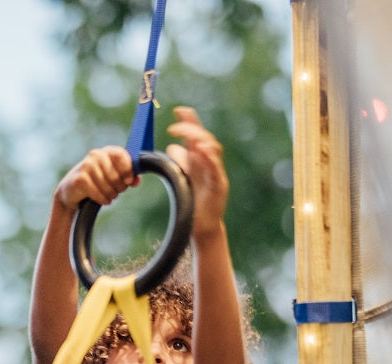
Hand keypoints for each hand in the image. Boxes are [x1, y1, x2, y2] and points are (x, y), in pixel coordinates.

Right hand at [54, 146, 139, 211]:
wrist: (72, 190)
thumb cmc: (97, 182)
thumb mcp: (114, 177)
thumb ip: (128, 176)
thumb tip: (136, 180)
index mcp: (107, 151)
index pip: (121, 155)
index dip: (128, 170)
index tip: (129, 181)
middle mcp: (96, 155)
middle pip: (116, 174)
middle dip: (119, 187)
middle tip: (117, 191)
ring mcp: (86, 165)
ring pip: (107, 185)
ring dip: (111, 195)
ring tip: (109, 196)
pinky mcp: (80, 178)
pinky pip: (98, 192)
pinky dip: (103, 199)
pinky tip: (103, 200)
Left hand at [166, 107, 227, 237]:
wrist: (203, 225)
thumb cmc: (194, 202)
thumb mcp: (183, 178)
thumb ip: (179, 162)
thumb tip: (172, 146)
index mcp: (200, 159)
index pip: (197, 135)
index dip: (190, 121)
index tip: (179, 110)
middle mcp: (209, 163)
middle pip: (205, 138)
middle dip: (192, 129)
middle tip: (175, 128)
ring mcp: (216, 173)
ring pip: (213, 150)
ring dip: (202, 140)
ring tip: (191, 137)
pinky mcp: (219, 186)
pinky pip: (216, 169)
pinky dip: (210, 158)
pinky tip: (203, 151)